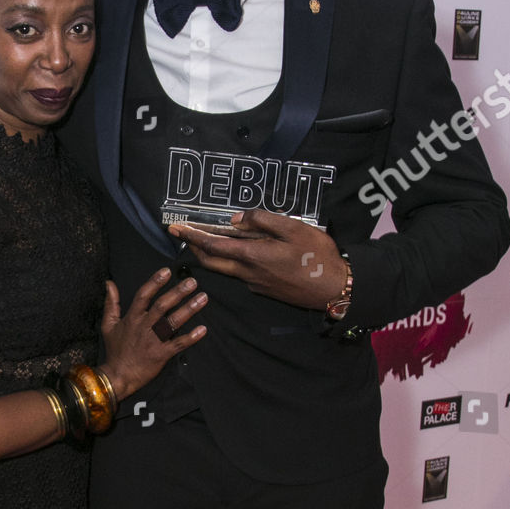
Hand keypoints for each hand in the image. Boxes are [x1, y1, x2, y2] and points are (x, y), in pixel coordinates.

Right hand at [99, 268, 206, 400]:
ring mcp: (154, 340)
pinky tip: (203, 329)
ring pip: (173, 322)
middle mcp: (144, 326)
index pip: (144, 295)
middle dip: (178, 292)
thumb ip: (111, 303)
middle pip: (162, 305)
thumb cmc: (115, 351)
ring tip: (202, 298)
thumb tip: (109, 283)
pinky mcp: (162, 354)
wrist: (118, 376)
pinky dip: (191, 337)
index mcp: (132, 318)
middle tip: (192, 282)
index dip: (155, 282)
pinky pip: (179, 344)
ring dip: (189, 309)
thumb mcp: (108, 324)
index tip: (167, 272)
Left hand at [167, 210, 346, 308]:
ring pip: (226, 268)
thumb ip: (262, 220)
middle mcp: (248, 273)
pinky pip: (241, 273)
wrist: (334, 289)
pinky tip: (242, 249)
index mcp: (252, 256)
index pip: (212, 246)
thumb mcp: (293, 228)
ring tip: (210, 236)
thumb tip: (235, 219)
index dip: (191, 236)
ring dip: (213, 254)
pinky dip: (233, 259)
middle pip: (211, 261)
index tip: (175, 228)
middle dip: (195, 247)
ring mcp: (255, 284)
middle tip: (185, 233)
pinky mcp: (264, 289)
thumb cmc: (318, 256)